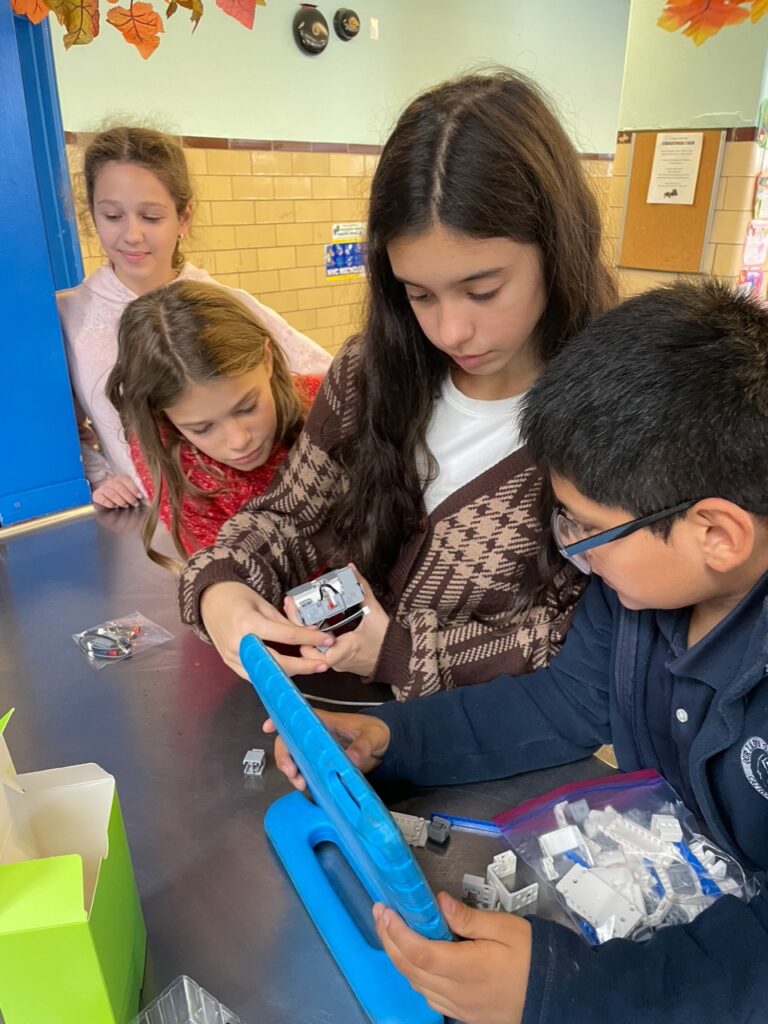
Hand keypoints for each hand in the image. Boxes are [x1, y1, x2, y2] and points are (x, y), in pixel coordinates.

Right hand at [91, 474, 142, 508]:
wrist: (106, 501)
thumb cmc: (121, 497)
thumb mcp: (130, 494)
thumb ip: (137, 495)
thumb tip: (148, 500)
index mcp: (119, 479)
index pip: (126, 480)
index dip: (134, 488)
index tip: (140, 496)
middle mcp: (110, 482)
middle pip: (119, 486)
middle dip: (129, 496)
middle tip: (135, 504)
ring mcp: (102, 488)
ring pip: (111, 492)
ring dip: (120, 500)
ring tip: (126, 505)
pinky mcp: (96, 496)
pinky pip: (101, 498)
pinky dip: (109, 503)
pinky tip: (114, 506)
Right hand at [200, 581, 333, 679]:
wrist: (208, 600)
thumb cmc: (236, 596)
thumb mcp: (263, 603)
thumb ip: (284, 622)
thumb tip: (309, 634)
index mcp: (250, 624)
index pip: (287, 636)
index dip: (310, 639)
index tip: (328, 640)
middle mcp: (240, 644)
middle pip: (278, 662)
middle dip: (304, 666)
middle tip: (323, 664)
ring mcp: (232, 657)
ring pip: (266, 674)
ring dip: (290, 674)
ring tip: (309, 668)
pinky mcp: (229, 663)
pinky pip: (253, 676)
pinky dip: (271, 676)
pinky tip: (287, 674)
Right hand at [263, 709, 390, 791]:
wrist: (385, 747)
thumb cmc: (376, 732)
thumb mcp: (372, 737)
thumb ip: (363, 746)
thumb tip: (351, 759)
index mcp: (324, 722)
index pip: (298, 717)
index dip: (280, 720)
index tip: (267, 727)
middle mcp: (315, 735)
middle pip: (289, 740)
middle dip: (284, 756)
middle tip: (291, 772)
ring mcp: (316, 750)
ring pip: (293, 757)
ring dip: (291, 770)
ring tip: (300, 783)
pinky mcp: (320, 765)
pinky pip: (304, 770)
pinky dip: (301, 779)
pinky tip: (306, 787)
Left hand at [287, 566, 389, 678]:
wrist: (399, 659)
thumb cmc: (387, 640)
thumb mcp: (375, 612)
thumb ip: (362, 589)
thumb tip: (351, 570)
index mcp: (345, 650)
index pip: (315, 651)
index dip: (304, 636)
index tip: (300, 617)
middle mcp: (338, 661)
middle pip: (306, 652)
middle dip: (297, 631)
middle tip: (291, 608)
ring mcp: (338, 664)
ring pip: (311, 655)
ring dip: (303, 636)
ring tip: (296, 614)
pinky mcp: (339, 663)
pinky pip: (320, 654)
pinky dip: (312, 640)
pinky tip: (308, 625)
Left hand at [373, 891, 531, 1023]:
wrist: (555, 995)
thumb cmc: (533, 958)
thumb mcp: (508, 928)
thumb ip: (470, 917)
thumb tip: (439, 902)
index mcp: (470, 969)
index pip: (421, 954)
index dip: (397, 933)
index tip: (385, 911)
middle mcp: (459, 993)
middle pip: (411, 970)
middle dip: (389, 941)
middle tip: (381, 914)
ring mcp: (459, 1008)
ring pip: (416, 985)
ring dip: (399, 958)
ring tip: (392, 931)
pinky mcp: (463, 1015)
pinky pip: (429, 996)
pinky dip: (414, 975)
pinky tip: (414, 958)